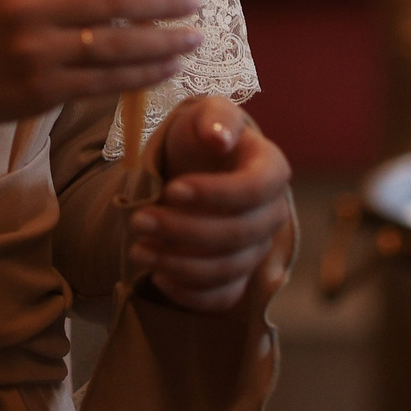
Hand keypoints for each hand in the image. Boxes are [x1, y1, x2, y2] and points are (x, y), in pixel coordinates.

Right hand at [0, 0, 201, 138]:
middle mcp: (27, 4)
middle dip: (164, 0)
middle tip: (196, 1)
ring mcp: (35, 51)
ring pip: (116, 44)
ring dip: (162, 42)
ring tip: (193, 38)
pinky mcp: (42, 91)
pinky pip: (105, 82)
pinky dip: (142, 75)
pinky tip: (167, 68)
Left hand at [130, 97, 291, 312]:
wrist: (196, 167)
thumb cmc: (202, 137)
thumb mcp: (206, 114)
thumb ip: (216, 118)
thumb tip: (219, 139)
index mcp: (271, 170)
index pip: (255, 189)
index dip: (215, 194)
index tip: (172, 190)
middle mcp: (272, 213)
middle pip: (238, 235)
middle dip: (184, 230)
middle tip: (139, 221)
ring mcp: (257, 248)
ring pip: (227, 268)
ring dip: (180, 263)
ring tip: (138, 249)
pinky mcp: (238, 275)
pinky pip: (223, 297)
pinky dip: (192, 294)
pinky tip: (160, 278)